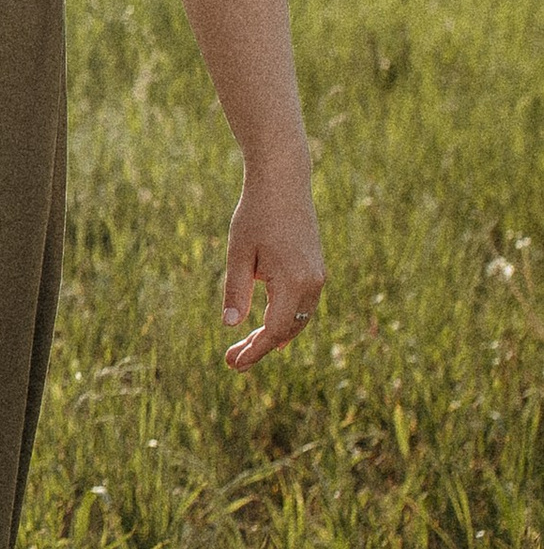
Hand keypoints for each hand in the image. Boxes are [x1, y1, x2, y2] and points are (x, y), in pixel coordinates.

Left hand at [222, 160, 324, 367]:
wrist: (283, 182)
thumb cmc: (255, 215)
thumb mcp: (238, 254)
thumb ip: (236, 291)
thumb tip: (230, 326)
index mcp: (293, 282)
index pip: (275, 331)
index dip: (255, 351)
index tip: (234, 366)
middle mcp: (312, 283)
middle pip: (288, 330)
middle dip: (260, 348)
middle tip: (231, 362)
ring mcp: (318, 276)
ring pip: (297, 320)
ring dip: (273, 336)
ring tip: (243, 349)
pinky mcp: (316, 269)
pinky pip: (302, 306)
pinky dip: (284, 320)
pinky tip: (266, 328)